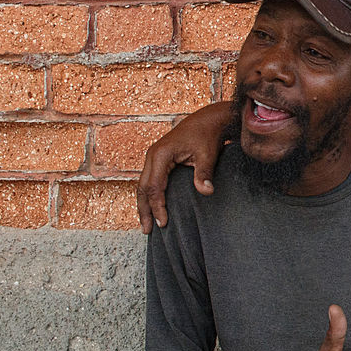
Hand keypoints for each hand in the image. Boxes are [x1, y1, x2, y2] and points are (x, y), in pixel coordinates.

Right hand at [138, 102, 230, 232]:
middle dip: (144, 210)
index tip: (163, 222)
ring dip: (144, 204)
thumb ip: (204, 173)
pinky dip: (149, 195)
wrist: (208, 120)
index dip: (157, 206)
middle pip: (142, 188)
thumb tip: (207, 192)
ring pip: (143, 185)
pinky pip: (149, 180)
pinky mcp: (158, 159)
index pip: (153, 186)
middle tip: (148, 230)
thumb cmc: (207, 135)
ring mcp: (153, 157)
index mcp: (160, 154)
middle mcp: (152, 156)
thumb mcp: (207, 154)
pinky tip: (153, 207)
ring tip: (146, 224)